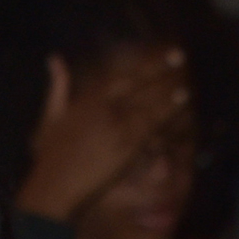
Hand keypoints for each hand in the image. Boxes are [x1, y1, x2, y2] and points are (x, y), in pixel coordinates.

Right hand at [13, 47, 189, 226]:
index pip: (119, 75)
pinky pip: (153, 124)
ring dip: (169, 91)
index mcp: (87, 99)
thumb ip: (58, 86)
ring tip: (187, 81)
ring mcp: (116, 124)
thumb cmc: (51, 154)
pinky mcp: (125, 144)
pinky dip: (169, 111)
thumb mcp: (51, 115)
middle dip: (159, 67)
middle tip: (179, 54)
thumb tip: (55, 58)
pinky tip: (183, 101)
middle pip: (137, 83)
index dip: (139, 64)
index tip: (155, 54)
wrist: (54, 184)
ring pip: (149, 102)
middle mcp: (103, 107)